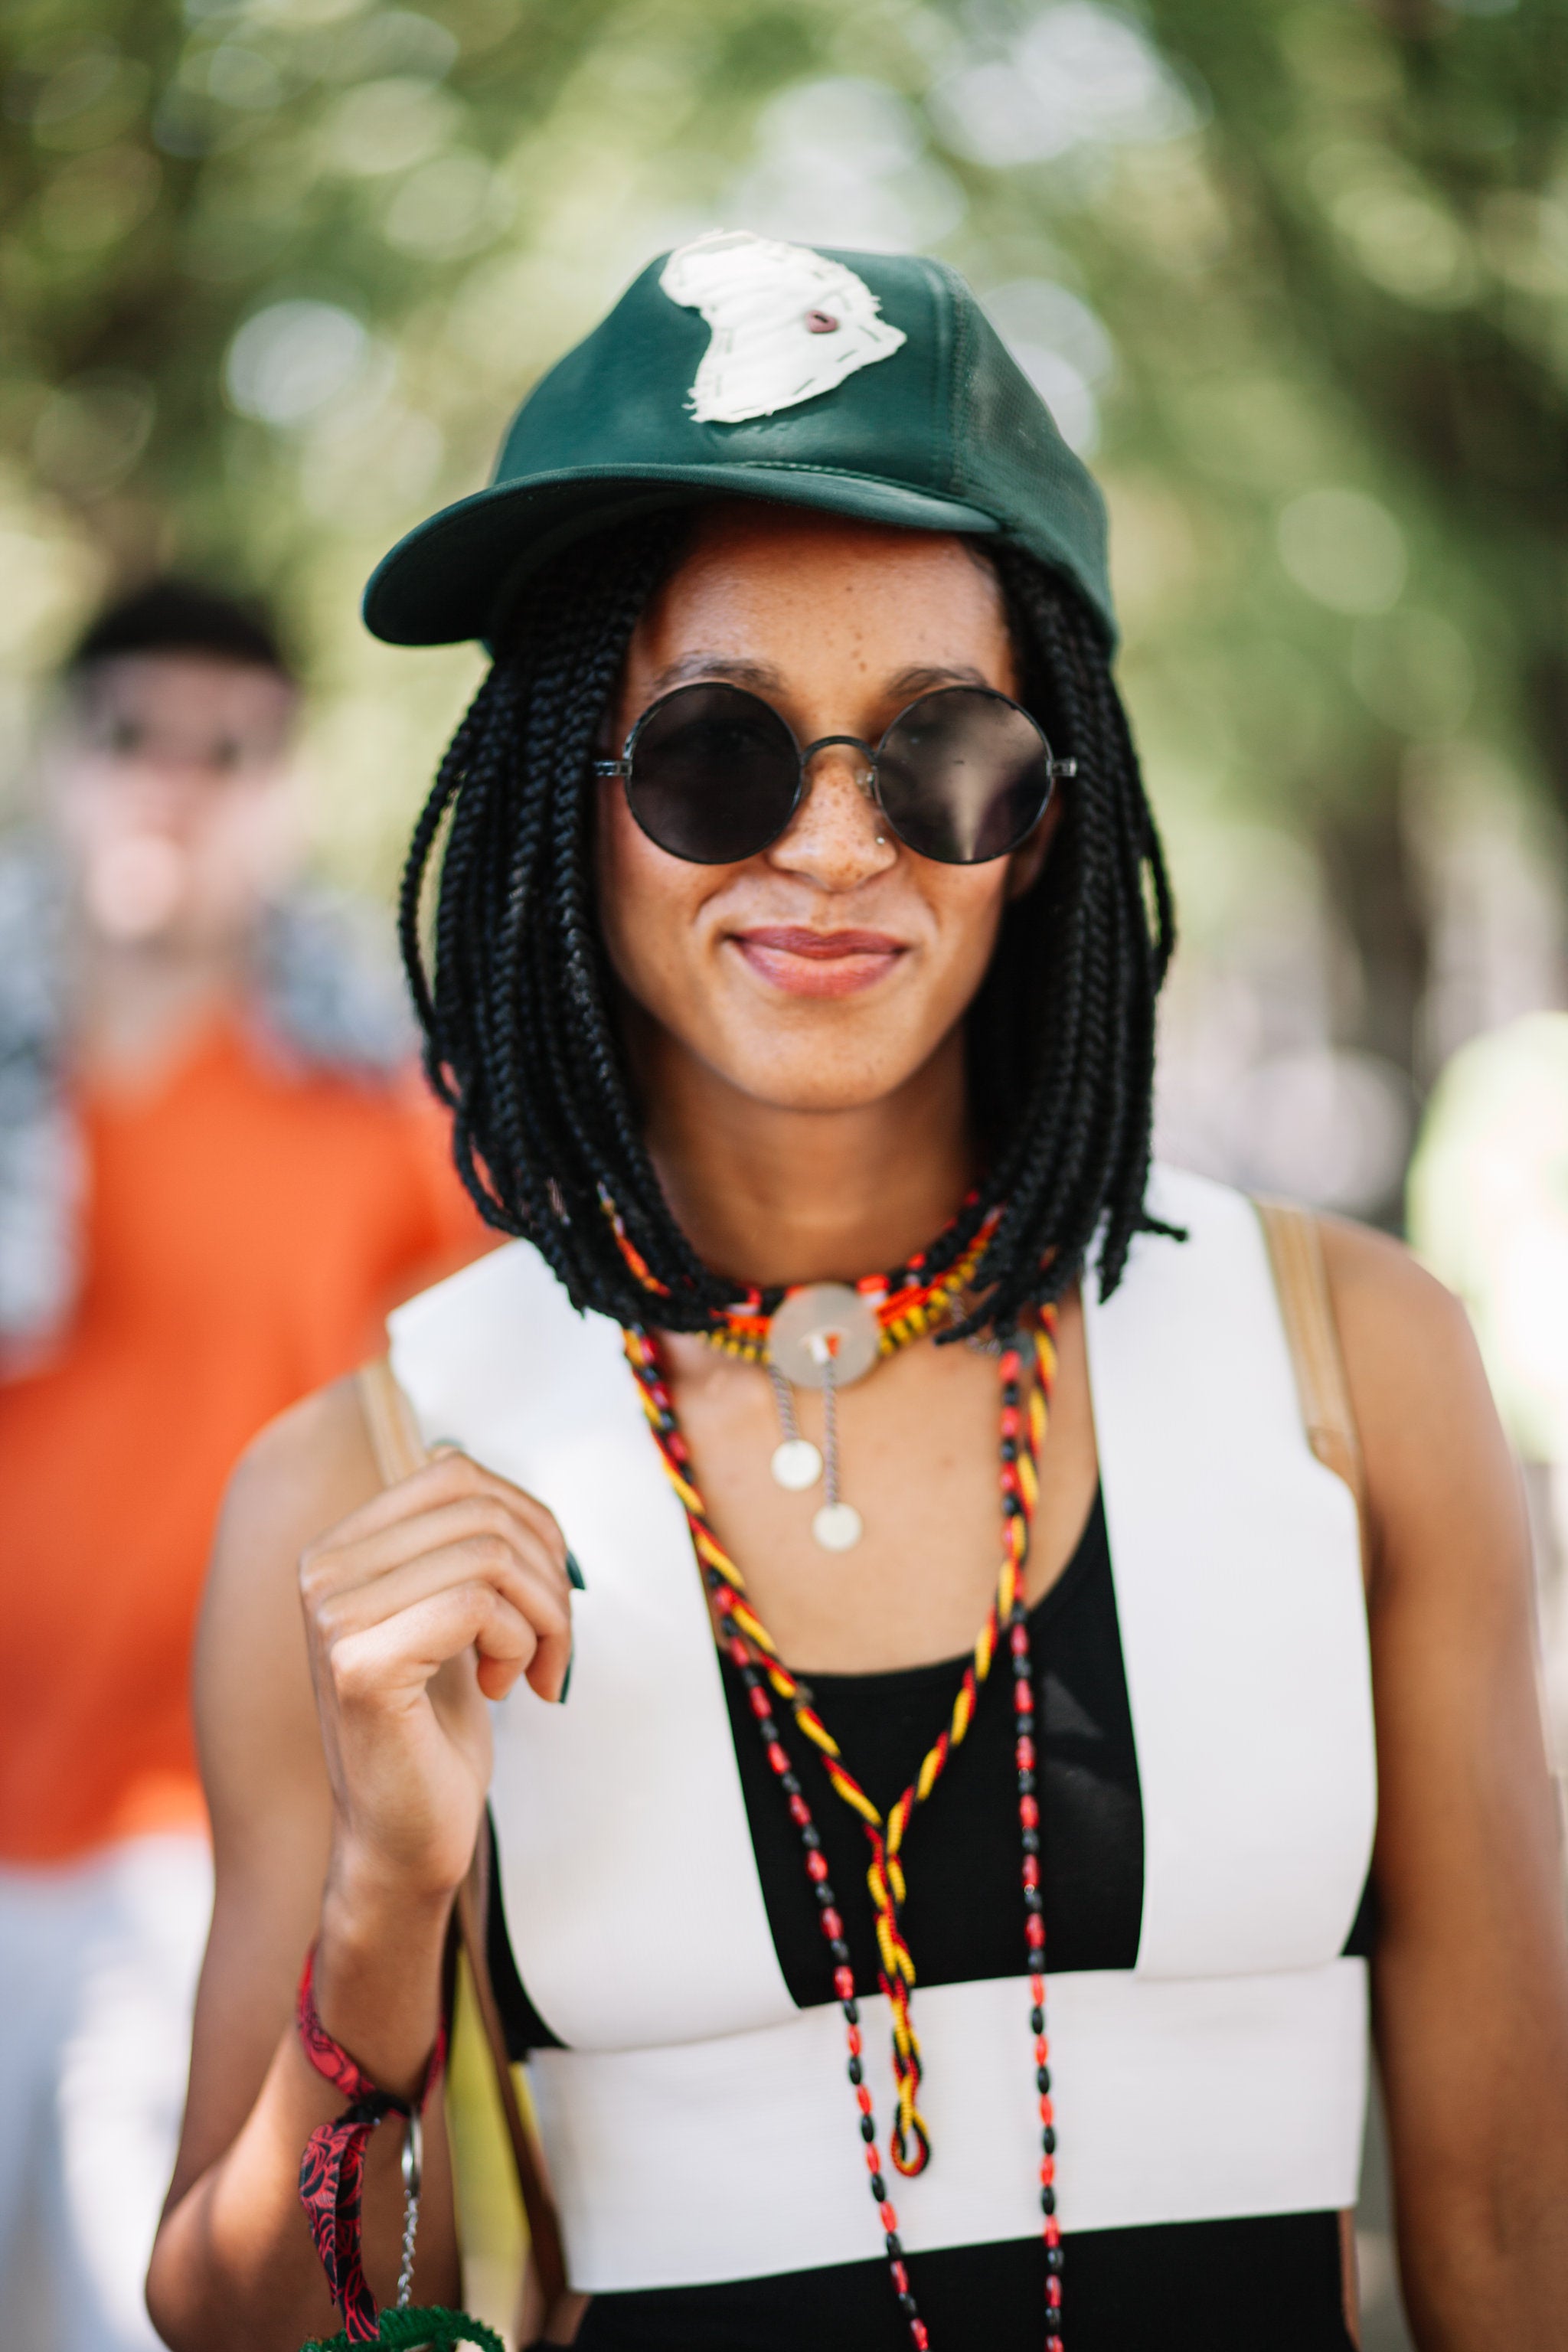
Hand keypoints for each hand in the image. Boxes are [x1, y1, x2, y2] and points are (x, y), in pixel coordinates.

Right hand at [299, 1451, 572, 1907]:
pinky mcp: (360, 1663)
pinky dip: (521, 1645)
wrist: (405, 1840)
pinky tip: (503, 1691)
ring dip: (544, 1615)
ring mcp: (332, 1615)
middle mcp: (321, 1570)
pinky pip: (477, 1606)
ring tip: (533, 1670)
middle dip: (547, 1573)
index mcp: (340, 1547)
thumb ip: (466, 1546)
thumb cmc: (438, 1730)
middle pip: (481, 1508)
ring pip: (489, 1554)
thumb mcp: (453, 1616)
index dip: (529, 1519)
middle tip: (554, 1643)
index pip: (455, 1471)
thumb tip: (525, 1504)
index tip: (549, 1588)